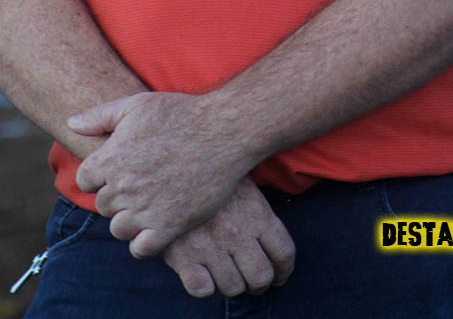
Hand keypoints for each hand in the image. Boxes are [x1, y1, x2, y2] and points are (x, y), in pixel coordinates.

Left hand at [69, 91, 251, 255]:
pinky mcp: (168, 225)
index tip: (118, 171)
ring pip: (118, 229)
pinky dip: (144, 241)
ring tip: (147, 204)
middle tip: (138, 185)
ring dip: (129, 219)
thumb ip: (100, 116)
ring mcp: (145, 208)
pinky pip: (141, 248)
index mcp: (112, 158)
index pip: (84, 180)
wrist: (223, 131)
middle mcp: (124, 187)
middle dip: (116, 197)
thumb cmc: (180, 114)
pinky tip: (157, 224)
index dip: (99, 176)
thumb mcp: (136, 105)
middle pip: (102, 205)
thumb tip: (71, 124)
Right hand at [163, 176, 295, 297]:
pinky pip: (202, 289)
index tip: (278, 275)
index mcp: (256, 213)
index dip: (284, 270)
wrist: (168, 162)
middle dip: (259, 284)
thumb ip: (257, 207)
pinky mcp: (183, 256)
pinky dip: (204, 286)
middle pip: (261, 277)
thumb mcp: (241, 178)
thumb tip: (270, 234)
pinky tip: (202, 273)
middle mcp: (237, 233)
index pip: (283, 253)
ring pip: (233, 287)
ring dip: (231, 285)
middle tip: (251, 281)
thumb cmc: (208, 168)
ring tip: (225, 273)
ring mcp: (211, 246)